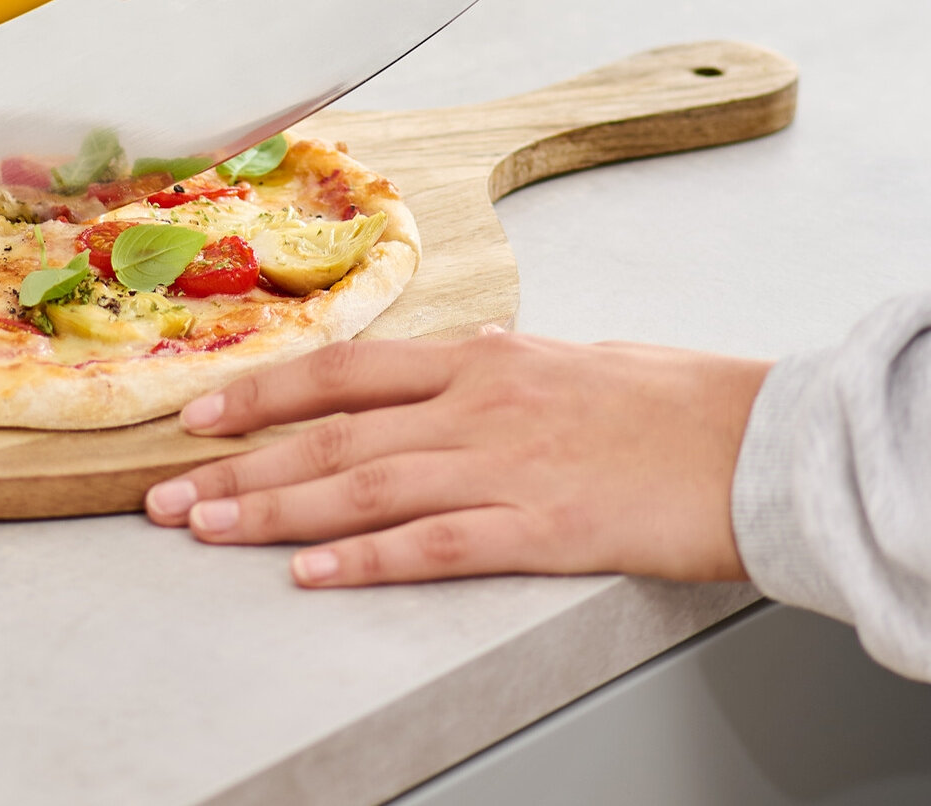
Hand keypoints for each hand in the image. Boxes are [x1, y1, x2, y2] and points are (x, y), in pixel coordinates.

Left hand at [143, 331, 770, 587]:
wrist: (764, 438)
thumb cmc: (677, 403)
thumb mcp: (574, 363)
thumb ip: (501, 376)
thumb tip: (456, 375)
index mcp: (485, 358)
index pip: (346, 370)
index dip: (263, 392)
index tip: (199, 415)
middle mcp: (480, 402)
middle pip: (333, 432)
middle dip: (239, 464)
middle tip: (165, 494)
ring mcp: (508, 462)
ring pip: (364, 484)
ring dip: (274, 508)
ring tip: (205, 529)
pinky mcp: (545, 525)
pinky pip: (435, 544)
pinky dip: (366, 558)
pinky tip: (311, 572)